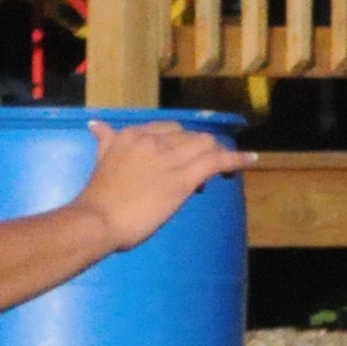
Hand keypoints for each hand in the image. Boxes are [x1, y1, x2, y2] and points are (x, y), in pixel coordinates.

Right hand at [75, 122, 252, 249]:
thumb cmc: (97, 198)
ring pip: (206, 145)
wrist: (96, 220)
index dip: (180, 143)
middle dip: (199, 150)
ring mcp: (170, 157)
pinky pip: (217, 161)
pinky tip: (251, 160)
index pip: (169, 129)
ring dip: (218, 155)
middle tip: (200, 172)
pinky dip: (237, 159)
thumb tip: (95, 125)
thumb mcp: (102, 159)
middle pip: (190, 136)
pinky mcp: (184, 177)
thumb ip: (105, 141)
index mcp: (133, 135)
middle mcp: (153, 140)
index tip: (180, 160)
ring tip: (225, 169)